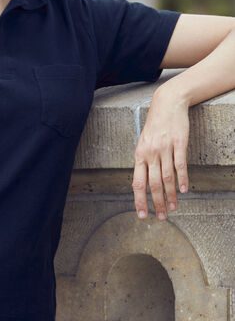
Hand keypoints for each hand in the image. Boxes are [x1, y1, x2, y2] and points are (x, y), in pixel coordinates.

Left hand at [131, 87, 189, 219]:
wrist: (167, 103)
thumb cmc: (155, 124)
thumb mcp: (144, 142)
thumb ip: (143, 160)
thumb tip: (143, 181)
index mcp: (139, 154)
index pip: (137, 182)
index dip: (139, 200)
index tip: (143, 215)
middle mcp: (150, 153)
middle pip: (153, 184)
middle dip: (157, 203)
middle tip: (162, 217)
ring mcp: (165, 148)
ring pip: (167, 178)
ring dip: (170, 195)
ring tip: (174, 207)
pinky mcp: (179, 143)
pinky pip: (180, 165)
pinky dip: (182, 179)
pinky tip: (184, 190)